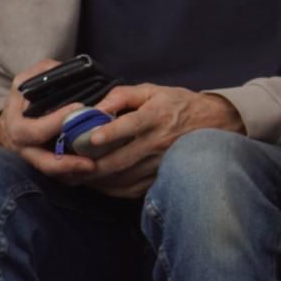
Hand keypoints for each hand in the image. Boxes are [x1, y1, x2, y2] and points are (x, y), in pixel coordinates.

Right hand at [0, 60, 96, 182]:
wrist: (14, 117)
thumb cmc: (27, 95)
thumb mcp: (29, 79)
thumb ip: (45, 72)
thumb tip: (64, 70)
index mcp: (16, 123)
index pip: (33, 130)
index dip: (56, 123)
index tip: (79, 110)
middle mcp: (21, 145)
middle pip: (41, 161)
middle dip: (65, 161)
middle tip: (90, 160)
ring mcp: (31, 158)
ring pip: (50, 173)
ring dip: (72, 173)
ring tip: (94, 168)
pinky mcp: (43, 164)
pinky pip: (58, 176)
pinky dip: (73, 175)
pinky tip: (93, 170)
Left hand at [81, 85, 243, 198]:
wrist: (214, 124)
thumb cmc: (178, 104)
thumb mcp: (153, 90)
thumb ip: (122, 95)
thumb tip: (95, 107)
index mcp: (155, 116)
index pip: (131, 125)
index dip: (110, 133)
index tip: (90, 138)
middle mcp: (157, 141)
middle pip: (120, 159)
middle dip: (90, 165)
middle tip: (66, 165)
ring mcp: (159, 162)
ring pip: (122, 177)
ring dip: (95, 179)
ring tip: (73, 176)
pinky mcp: (160, 176)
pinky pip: (131, 189)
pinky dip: (110, 189)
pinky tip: (96, 184)